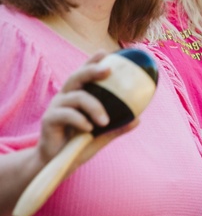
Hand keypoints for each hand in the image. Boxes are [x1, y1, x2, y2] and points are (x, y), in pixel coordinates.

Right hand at [36, 52, 136, 168]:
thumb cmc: (80, 144)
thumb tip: (138, 119)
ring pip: (76, 97)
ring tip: (105, 121)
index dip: (92, 62)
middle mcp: (65, 97)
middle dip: (91, 69)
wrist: (59, 162)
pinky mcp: (48, 120)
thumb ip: (117, 127)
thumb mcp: (102, 135)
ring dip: (93, 106)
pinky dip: (79, 120)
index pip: (84, 75)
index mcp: (78, 96)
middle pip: (76, 77)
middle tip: (108, 70)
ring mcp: (56, 108)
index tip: (105, 53)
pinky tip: (89, 128)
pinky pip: (65, 114)